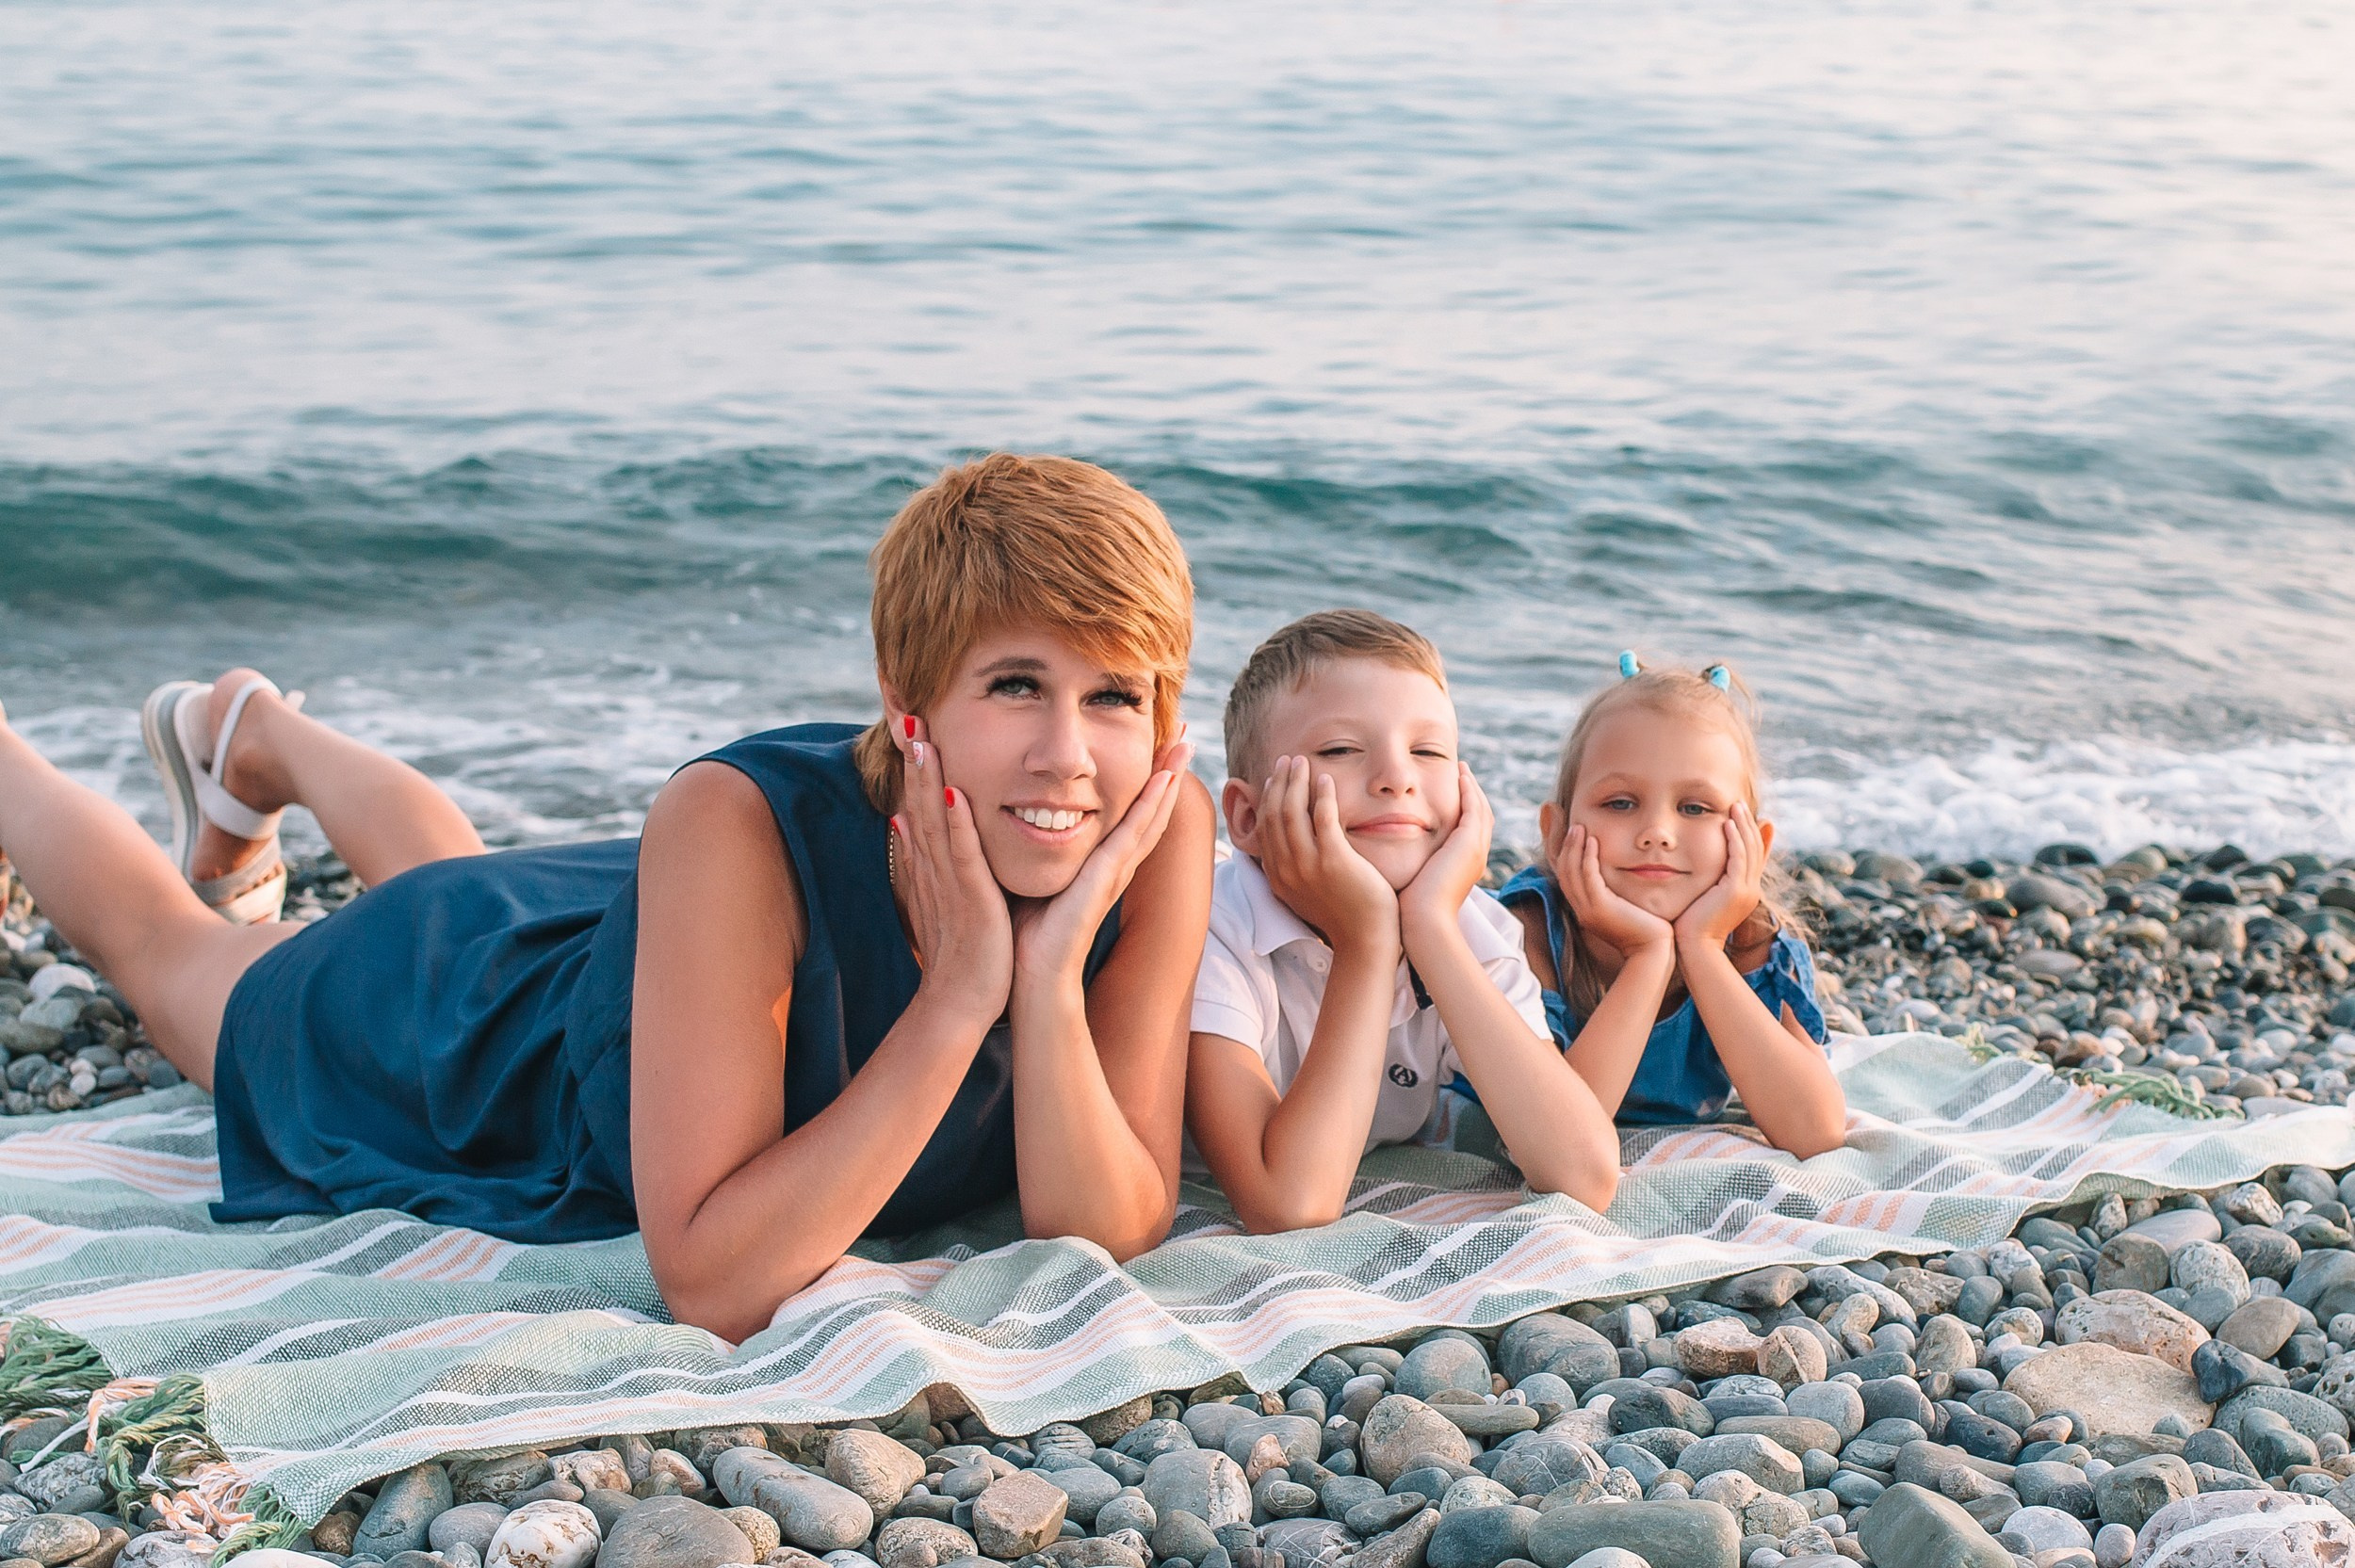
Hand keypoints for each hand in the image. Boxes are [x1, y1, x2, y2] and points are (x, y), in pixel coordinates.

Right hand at [893, 718, 1014, 1028]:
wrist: (960, 1003)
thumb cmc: (957, 953)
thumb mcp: (935, 897)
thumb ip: (920, 858)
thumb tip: (899, 817)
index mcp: (930, 865)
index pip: (918, 805)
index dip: (912, 766)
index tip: (908, 725)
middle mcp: (933, 868)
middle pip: (919, 803)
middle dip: (913, 760)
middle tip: (906, 714)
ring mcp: (949, 883)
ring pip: (934, 821)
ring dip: (928, 779)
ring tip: (922, 738)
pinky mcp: (970, 900)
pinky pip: (963, 855)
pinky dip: (956, 824)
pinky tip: (953, 792)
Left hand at [1010, 737, 1194, 985]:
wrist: (1033, 976)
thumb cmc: (1028, 932)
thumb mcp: (1035, 876)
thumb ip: (1035, 848)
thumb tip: (1019, 815)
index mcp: (1100, 863)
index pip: (1130, 813)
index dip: (1146, 781)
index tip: (1157, 745)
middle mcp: (1115, 865)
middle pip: (1151, 809)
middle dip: (1169, 770)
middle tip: (1185, 731)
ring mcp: (1116, 872)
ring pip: (1151, 815)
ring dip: (1170, 778)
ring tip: (1184, 742)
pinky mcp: (1108, 880)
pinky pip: (1134, 835)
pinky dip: (1152, 806)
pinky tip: (1164, 779)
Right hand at [1254, 755, 1398, 957]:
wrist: (1366, 940)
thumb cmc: (1344, 915)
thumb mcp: (1308, 893)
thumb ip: (1298, 868)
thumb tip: (1296, 845)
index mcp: (1277, 877)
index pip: (1265, 827)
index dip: (1268, 798)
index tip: (1277, 779)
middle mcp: (1286, 869)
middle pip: (1274, 814)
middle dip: (1279, 782)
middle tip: (1288, 761)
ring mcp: (1308, 865)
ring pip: (1292, 811)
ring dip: (1296, 781)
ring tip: (1303, 762)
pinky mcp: (1334, 861)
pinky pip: (1323, 817)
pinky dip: (1322, 794)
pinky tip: (1327, 778)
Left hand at [1400, 763, 1491, 933]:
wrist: (1424, 923)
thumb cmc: (1412, 911)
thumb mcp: (1415, 884)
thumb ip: (1413, 869)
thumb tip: (1397, 863)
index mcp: (1465, 865)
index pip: (1471, 830)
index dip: (1466, 809)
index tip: (1454, 792)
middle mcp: (1476, 856)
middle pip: (1482, 816)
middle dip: (1474, 794)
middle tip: (1463, 772)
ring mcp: (1475, 849)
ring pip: (1481, 809)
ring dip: (1472, 787)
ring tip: (1463, 769)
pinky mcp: (1468, 843)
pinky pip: (1473, 808)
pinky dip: (1469, 790)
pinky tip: (1460, 775)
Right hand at [1552, 823, 1674, 956]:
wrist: (1653, 951)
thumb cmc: (1646, 931)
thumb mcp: (1625, 910)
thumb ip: (1617, 896)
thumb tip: (1619, 882)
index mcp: (1585, 911)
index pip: (1567, 880)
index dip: (1567, 857)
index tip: (1573, 838)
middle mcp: (1582, 910)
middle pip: (1564, 873)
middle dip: (1566, 848)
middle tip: (1573, 827)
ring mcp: (1588, 910)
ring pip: (1572, 872)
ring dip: (1574, 847)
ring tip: (1579, 828)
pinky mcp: (1600, 907)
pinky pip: (1588, 876)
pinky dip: (1587, 856)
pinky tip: (1593, 841)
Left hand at [1673, 800, 1764, 950]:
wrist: (1694, 950)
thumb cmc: (1690, 929)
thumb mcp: (1701, 901)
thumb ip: (1705, 885)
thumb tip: (1695, 874)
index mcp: (1745, 892)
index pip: (1754, 857)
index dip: (1753, 836)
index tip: (1747, 817)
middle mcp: (1750, 890)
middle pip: (1756, 849)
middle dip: (1749, 824)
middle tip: (1740, 804)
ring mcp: (1746, 890)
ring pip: (1750, 850)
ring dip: (1743, 825)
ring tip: (1735, 806)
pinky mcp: (1735, 891)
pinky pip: (1739, 858)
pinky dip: (1735, 839)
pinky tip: (1726, 824)